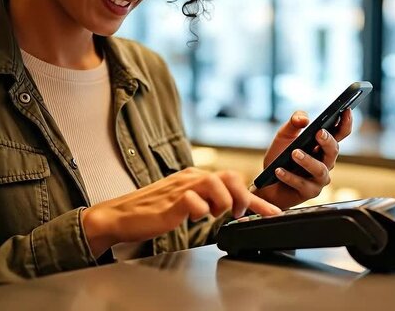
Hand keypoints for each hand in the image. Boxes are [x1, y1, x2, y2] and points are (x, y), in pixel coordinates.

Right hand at [81, 167, 281, 256]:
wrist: (121, 215)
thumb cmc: (153, 211)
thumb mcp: (186, 203)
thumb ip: (206, 201)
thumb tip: (231, 208)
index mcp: (195, 177)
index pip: (232, 180)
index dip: (256, 198)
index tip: (273, 212)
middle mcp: (191, 177)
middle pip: (230, 176)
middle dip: (242, 197)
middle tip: (239, 214)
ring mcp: (181, 187)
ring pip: (215, 183)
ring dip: (222, 203)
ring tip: (214, 215)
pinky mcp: (171, 201)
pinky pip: (194, 201)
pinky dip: (200, 211)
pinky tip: (194, 218)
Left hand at [253, 109, 352, 209]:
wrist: (267, 183)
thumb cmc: (280, 157)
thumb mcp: (284, 136)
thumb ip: (293, 123)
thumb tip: (304, 119)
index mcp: (323, 146)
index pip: (340, 133)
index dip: (345, 122)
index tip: (346, 110)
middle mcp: (325, 162)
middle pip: (333, 151)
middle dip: (327, 141)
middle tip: (319, 133)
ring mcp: (319, 179)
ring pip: (320, 169)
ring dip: (308, 160)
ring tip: (294, 153)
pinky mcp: (309, 193)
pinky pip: (302, 184)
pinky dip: (290, 177)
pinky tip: (279, 170)